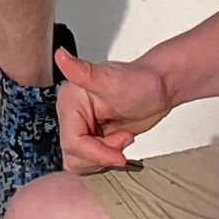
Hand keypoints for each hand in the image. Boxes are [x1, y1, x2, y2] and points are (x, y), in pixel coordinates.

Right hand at [55, 47, 173, 173]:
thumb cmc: (140, 82)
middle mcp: (71, 115)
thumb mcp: (112, 80)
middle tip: (123, 138)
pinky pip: (90, 163)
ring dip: (105, 158)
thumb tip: (60, 55)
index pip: (72, 141)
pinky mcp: (91, 140)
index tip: (119, 154)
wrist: (158, 90)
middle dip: (102, 154)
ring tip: (122, 137)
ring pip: (79, 163)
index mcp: (70, 101)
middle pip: (74, 155)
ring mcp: (81, 129)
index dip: (96, 153)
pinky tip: (120, 142)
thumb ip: (83, 71)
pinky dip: (107, 159)